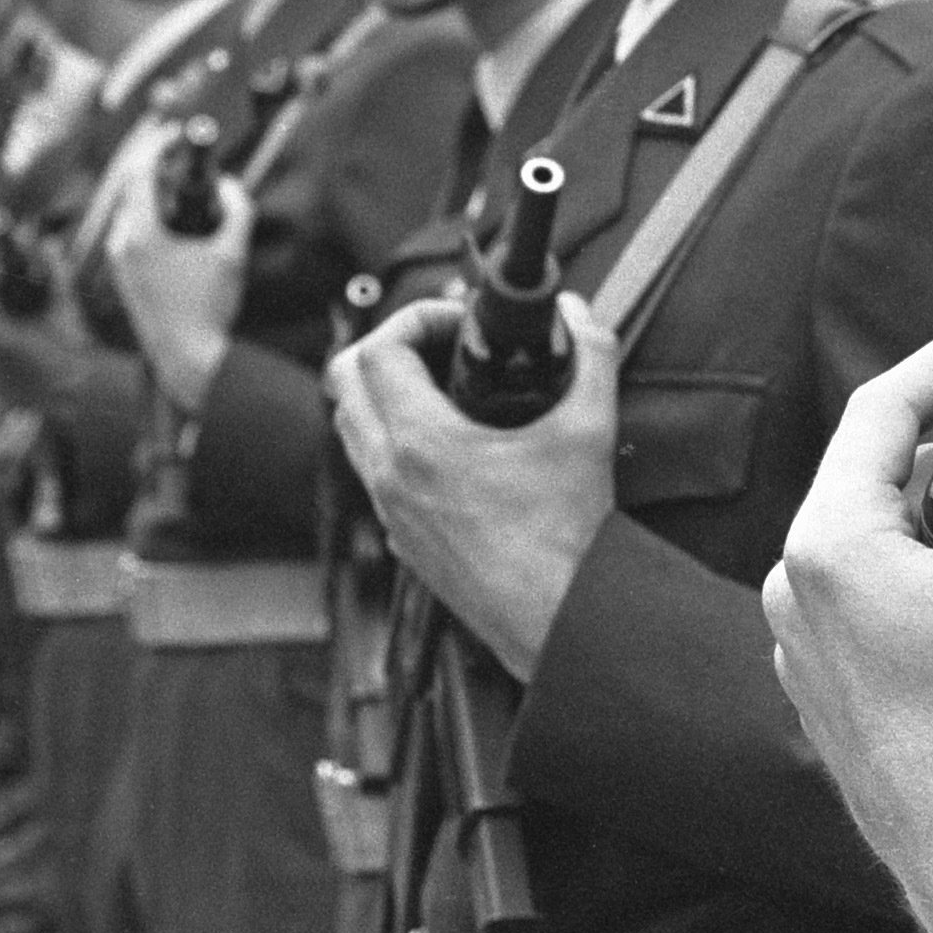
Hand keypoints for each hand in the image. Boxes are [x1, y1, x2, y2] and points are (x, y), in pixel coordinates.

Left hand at [102, 168, 250, 412]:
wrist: (188, 359)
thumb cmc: (208, 309)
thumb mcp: (232, 253)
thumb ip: (237, 210)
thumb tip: (231, 184)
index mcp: (141, 234)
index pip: (139, 173)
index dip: (157, 146)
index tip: (176, 134)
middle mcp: (122, 244)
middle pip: (131, 188)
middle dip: (155, 166)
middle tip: (180, 155)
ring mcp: (118, 261)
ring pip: (129, 211)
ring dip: (151, 193)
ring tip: (180, 188)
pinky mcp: (123, 276)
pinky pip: (129, 232)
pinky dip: (148, 217)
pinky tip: (172, 222)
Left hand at [329, 293, 618, 680]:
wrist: (558, 617)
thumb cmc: (566, 540)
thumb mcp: (588, 430)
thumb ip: (588, 356)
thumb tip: (578, 314)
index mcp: (422, 444)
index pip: (379, 350)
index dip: (417, 318)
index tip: (459, 323)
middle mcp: (391, 477)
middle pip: (344, 381)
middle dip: (388, 346)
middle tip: (440, 345)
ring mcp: (390, 512)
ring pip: (351, 428)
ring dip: (383, 393)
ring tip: (441, 386)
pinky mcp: (402, 540)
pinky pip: (371, 472)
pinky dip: (392, 441)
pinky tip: (448, 443)